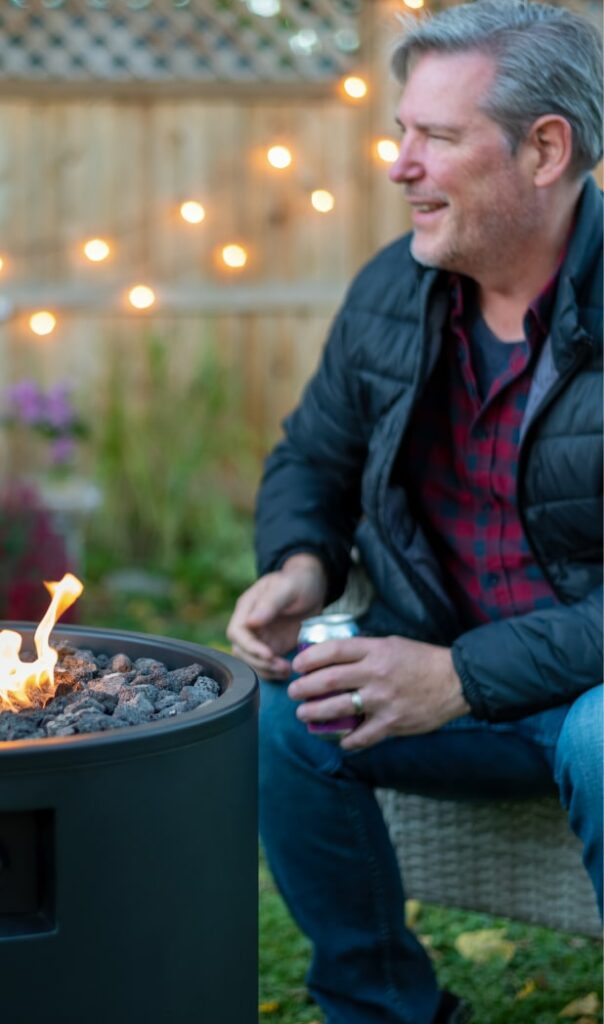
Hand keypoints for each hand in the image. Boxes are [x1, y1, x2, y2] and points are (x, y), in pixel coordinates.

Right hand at [226, 554, 327, 678]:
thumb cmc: (298, 582)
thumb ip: (270, 603)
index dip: (249, 646)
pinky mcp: (272, 647)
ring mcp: (260, 637)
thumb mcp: (287, 587)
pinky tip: (287, 672)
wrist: (313, 587)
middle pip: (241, 651)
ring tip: (287, 670)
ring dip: (267, 670)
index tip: (269, 654)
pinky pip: (265, 665)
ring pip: (251, 661)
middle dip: (260, 662)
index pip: (237, 632)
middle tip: (282, 666)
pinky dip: (273, 673)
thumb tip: (251, 622)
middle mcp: (249, 624)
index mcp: (247, 607)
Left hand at [288, 634, 469, 748]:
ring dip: (314, 713)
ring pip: (337, 708)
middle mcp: (376, 673)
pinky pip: (361, 736)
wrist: (454, 681)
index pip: (332, 651)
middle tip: (293, 692)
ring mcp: (383, 700)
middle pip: (327, 680)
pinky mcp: (392, 723)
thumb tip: (334, 658)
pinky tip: (340, 741)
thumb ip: (364, 651)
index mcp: (375, 650)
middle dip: (303, 688)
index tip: (297, 665)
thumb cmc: (421, 660)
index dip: (308, 658)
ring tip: (304, 714)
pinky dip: (347, 741)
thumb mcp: (391, 644)